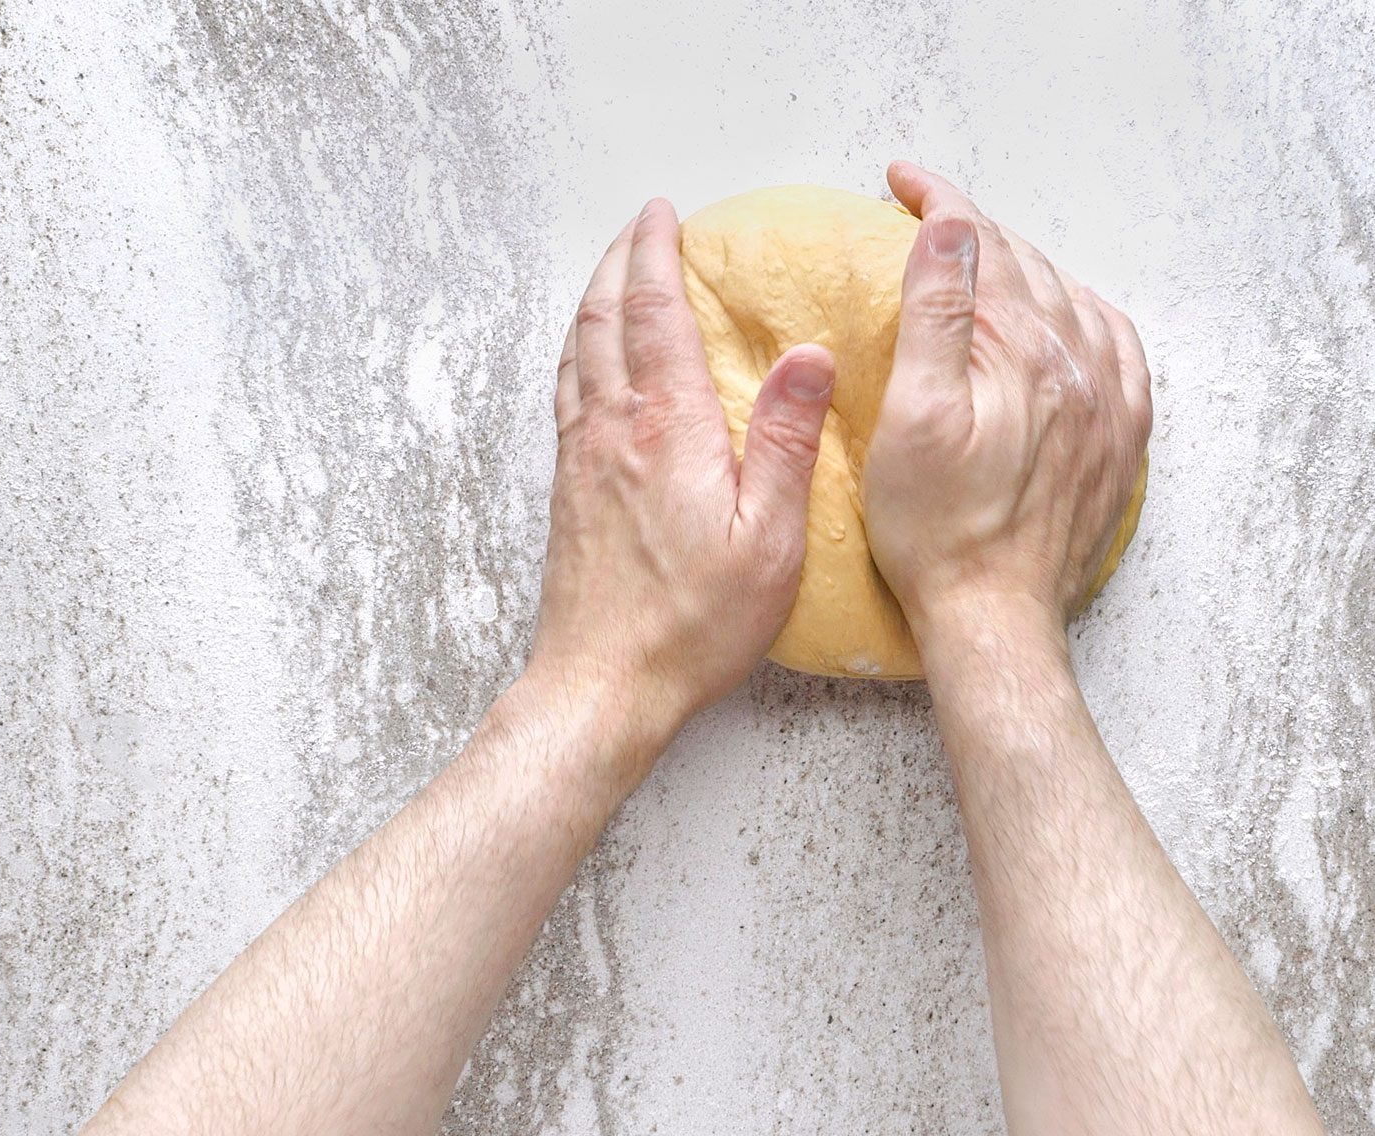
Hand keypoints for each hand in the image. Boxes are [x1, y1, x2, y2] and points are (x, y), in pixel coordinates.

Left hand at [529, 199, 836, 730]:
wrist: (604, 683)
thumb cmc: (692, 625)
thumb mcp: (768, 539)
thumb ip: (786, 441)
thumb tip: (808, 356)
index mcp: (667, 429)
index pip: (653, 312)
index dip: (656, 252)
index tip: (664, 214)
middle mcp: (613, 430)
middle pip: (601, 317)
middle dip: (619, 259)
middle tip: (640, 226)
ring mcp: (581, 458)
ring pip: (575, 351)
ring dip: (592, 299)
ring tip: (612, 274)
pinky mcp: (567, 489)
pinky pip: (565, 394)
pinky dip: (576, 352)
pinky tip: (587, 360)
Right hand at [864, 162, 1151, 641]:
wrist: (996, 614)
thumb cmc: (938, 530)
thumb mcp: (912, 416)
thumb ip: (938, 314)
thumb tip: (950, 229)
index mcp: (1023, 349)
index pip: (979, 245)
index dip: (936, 202)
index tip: (899, 180)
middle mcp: (1078, 363)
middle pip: (1025, 265)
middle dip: (973, 229)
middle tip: (925, 212)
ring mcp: (1108, 402)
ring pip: (1069, 298)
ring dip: (1024, 267)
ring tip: (982, 257)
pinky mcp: (1119, 438)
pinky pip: (1116, 347)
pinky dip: (1085, 313)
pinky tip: (1068, 315)